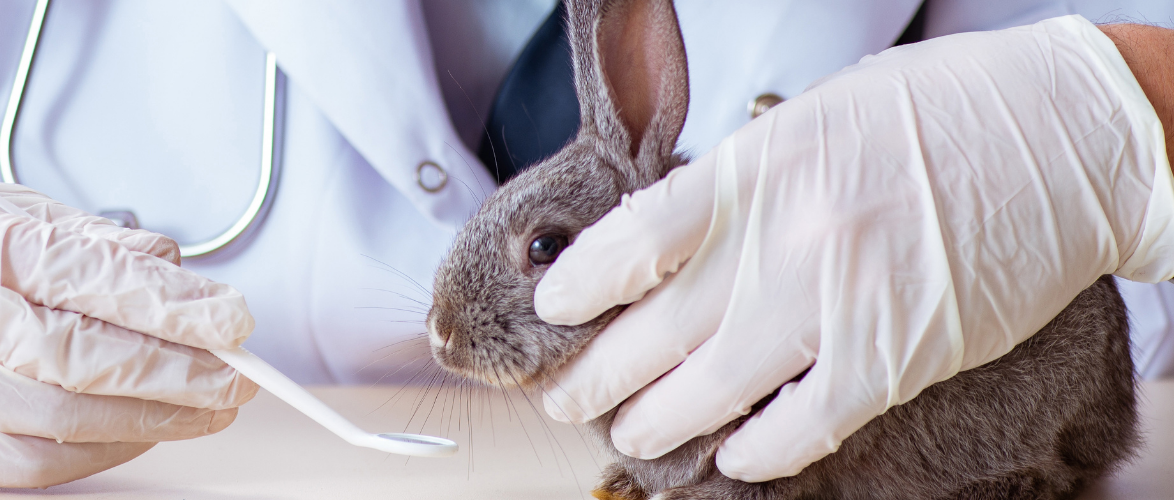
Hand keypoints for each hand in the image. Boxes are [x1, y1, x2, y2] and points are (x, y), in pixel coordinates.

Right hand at [0, 181, 257, 487]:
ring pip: (52, 429)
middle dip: (168, 377)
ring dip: (144, 425)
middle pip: (70, 365)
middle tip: (234, 379)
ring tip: (201, 409)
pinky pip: (23, 468)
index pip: (75, 279)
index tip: (230, 320)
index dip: (163, 306)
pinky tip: (135, 432)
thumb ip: (81, 242)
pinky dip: (94, 453)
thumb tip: (176, 273)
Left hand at [531, 18, 1173, 481]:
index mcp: (752, 171)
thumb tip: (667, 243)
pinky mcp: (889, 360)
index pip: (631, 241)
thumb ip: (736, 184)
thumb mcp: (811, 121)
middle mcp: (780, 242)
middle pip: (653, 332)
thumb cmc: (940, 115)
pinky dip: (755, 452)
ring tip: (629, 434)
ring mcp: (832, 306)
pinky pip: (799, 429)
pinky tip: (732, 456)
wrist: (1065, 138)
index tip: (553, 312)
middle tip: (566, 397)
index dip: (578, 287)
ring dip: (655, 423)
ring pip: (709, 391)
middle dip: (595, 377)